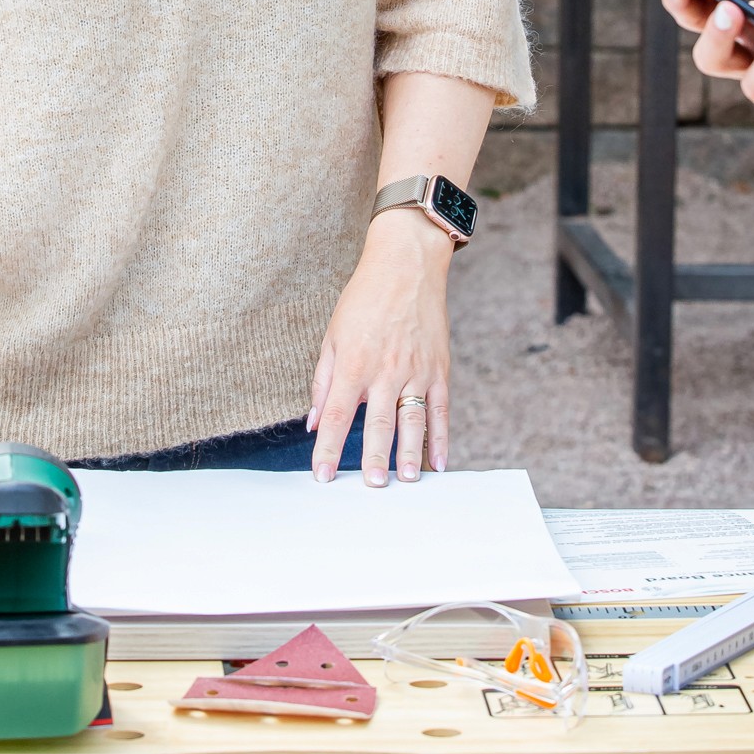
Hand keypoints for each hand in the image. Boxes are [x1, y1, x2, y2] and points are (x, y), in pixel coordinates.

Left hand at [308, 211, 451, 485]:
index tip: (322, 476)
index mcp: (354, 363)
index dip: (328, 448)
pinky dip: (441, 438)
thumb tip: (312, 421)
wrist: (406, 265)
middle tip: (373, 487)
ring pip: (413, 421)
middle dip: (374, 458)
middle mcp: (386, 370)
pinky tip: (438, 462)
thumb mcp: (333, 336)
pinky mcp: (439, 369)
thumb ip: (323, 381)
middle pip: (379, 424)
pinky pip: (441, 410)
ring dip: (410, 454)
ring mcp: (416, 370)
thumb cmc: (364, 299)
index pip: (338, 415)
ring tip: (407, 481)